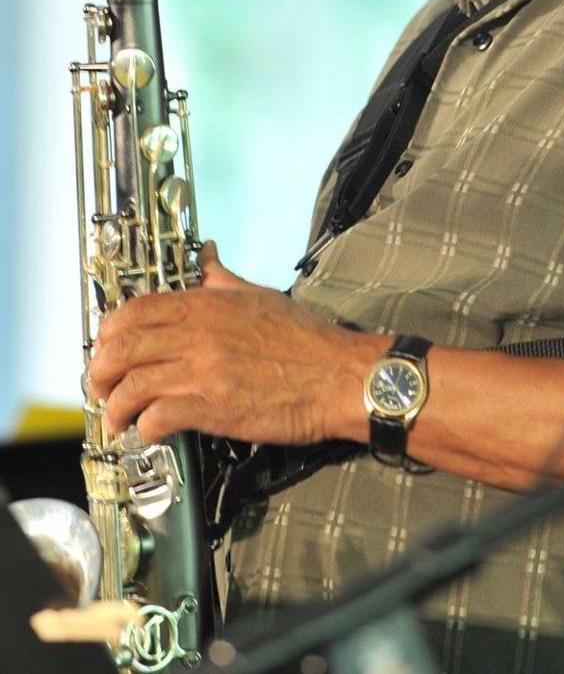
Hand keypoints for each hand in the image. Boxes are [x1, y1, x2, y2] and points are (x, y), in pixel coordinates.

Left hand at [87, 242, 381, 444]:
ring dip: (116, 407)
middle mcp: (196, 333)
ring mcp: (201, 371)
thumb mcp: (260, 295)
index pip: (134, 311)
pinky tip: (151, 431)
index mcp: (206, 304)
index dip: (110, 333)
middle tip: (102, 387)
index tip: (108, 348)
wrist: (338, 377)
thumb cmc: (307, 340)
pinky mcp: (210, 407)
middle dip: (100, 372)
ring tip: (119, 418)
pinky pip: (156, 417)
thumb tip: (208, 256)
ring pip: (131, 386)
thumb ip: (224, 279)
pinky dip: (145, 427)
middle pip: (121, 349)